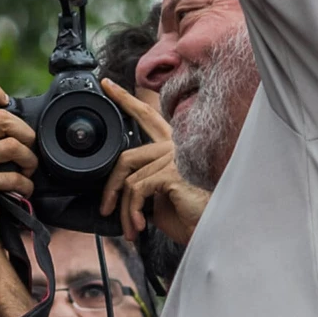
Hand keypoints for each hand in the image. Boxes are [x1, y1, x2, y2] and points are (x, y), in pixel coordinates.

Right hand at [0, 83, 38, 240]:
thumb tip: (14, 114)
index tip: (6, 101)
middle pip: (1, 118)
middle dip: (26, 133)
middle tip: (29, 149)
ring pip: (13, 145)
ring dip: (30, 159)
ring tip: (28, 170)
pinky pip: (14, 174)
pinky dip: (26, 184)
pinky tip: (22, 190)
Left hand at [99, 79, 207, 244]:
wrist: (213, 230)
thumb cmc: (192, 217)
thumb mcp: (160, 198)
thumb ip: (144, 184)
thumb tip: (120, 189)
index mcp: (173, 147)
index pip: (146, 116)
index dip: (126, 100)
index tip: (107, 85)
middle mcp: (175, 146)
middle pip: (127, 154)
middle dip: (110, 183)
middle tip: (105, 206)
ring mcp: (174, 155)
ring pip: (130, 180)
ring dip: (125, 211)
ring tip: (131, 229)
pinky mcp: (173, 170)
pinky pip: (137, 189)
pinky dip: (132, 211)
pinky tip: (140, 225)